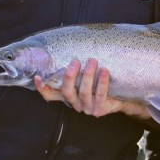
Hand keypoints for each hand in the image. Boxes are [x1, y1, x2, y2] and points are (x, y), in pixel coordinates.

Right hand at [34, 58, 150, 119]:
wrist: (122, 98)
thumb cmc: (101, 84)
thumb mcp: (86, 78)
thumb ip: (76, 71)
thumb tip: (68, 50)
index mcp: (70, 96)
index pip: (51, 95)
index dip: (43, 88)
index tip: (37, 77)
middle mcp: (76, 104)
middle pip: (67, 92)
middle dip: (70, 76)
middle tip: (75, 61)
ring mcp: (88, 108)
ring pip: (84, 92)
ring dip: (88, 75)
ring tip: (92, 61)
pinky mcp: (100, 110)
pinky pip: (100, 94)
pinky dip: (102, 81)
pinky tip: (104, 70)